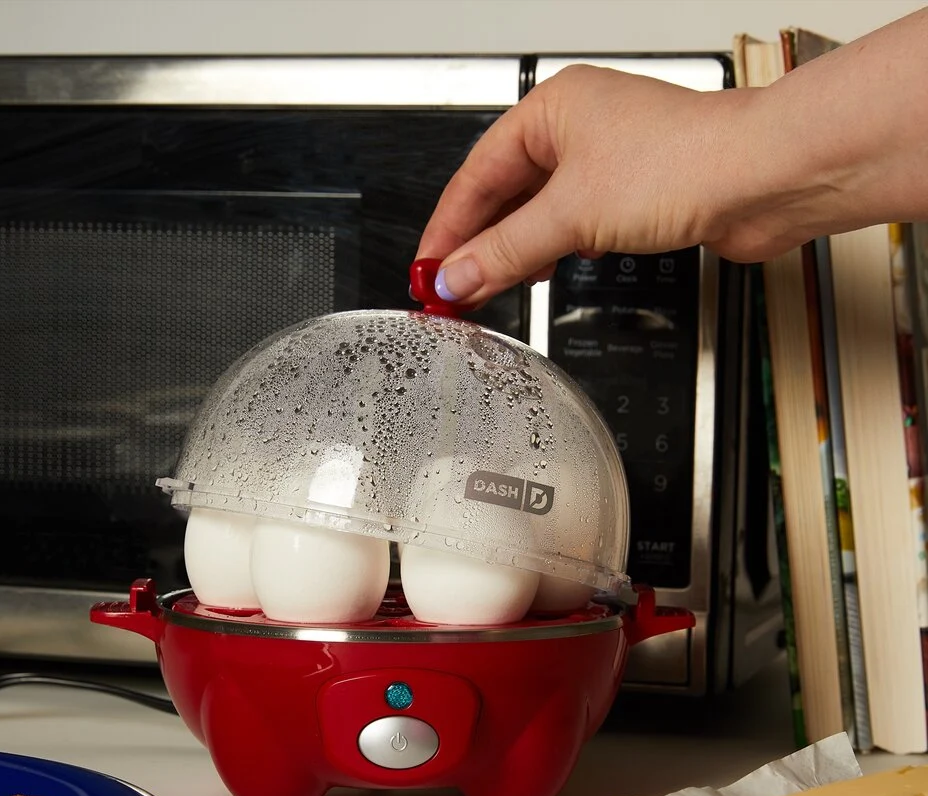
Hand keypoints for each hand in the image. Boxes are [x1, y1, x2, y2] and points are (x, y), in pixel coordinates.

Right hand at [416, 64, 771, 306]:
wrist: (761, 180)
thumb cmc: (683, 161)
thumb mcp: (570, 214)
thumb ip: (506, 251)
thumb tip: (457, 277)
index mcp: (551, 111)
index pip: (475, 177)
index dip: (447, 230)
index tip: (427, 273)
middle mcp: (575, 131)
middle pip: (504, 196)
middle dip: (477, 246)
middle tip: (450, 290)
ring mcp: (604, 164)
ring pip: (537, 214)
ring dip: (513, 253)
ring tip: (488, 287)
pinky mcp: (630, 196)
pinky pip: (571, 226)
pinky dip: (550, 252)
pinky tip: (542, 272)